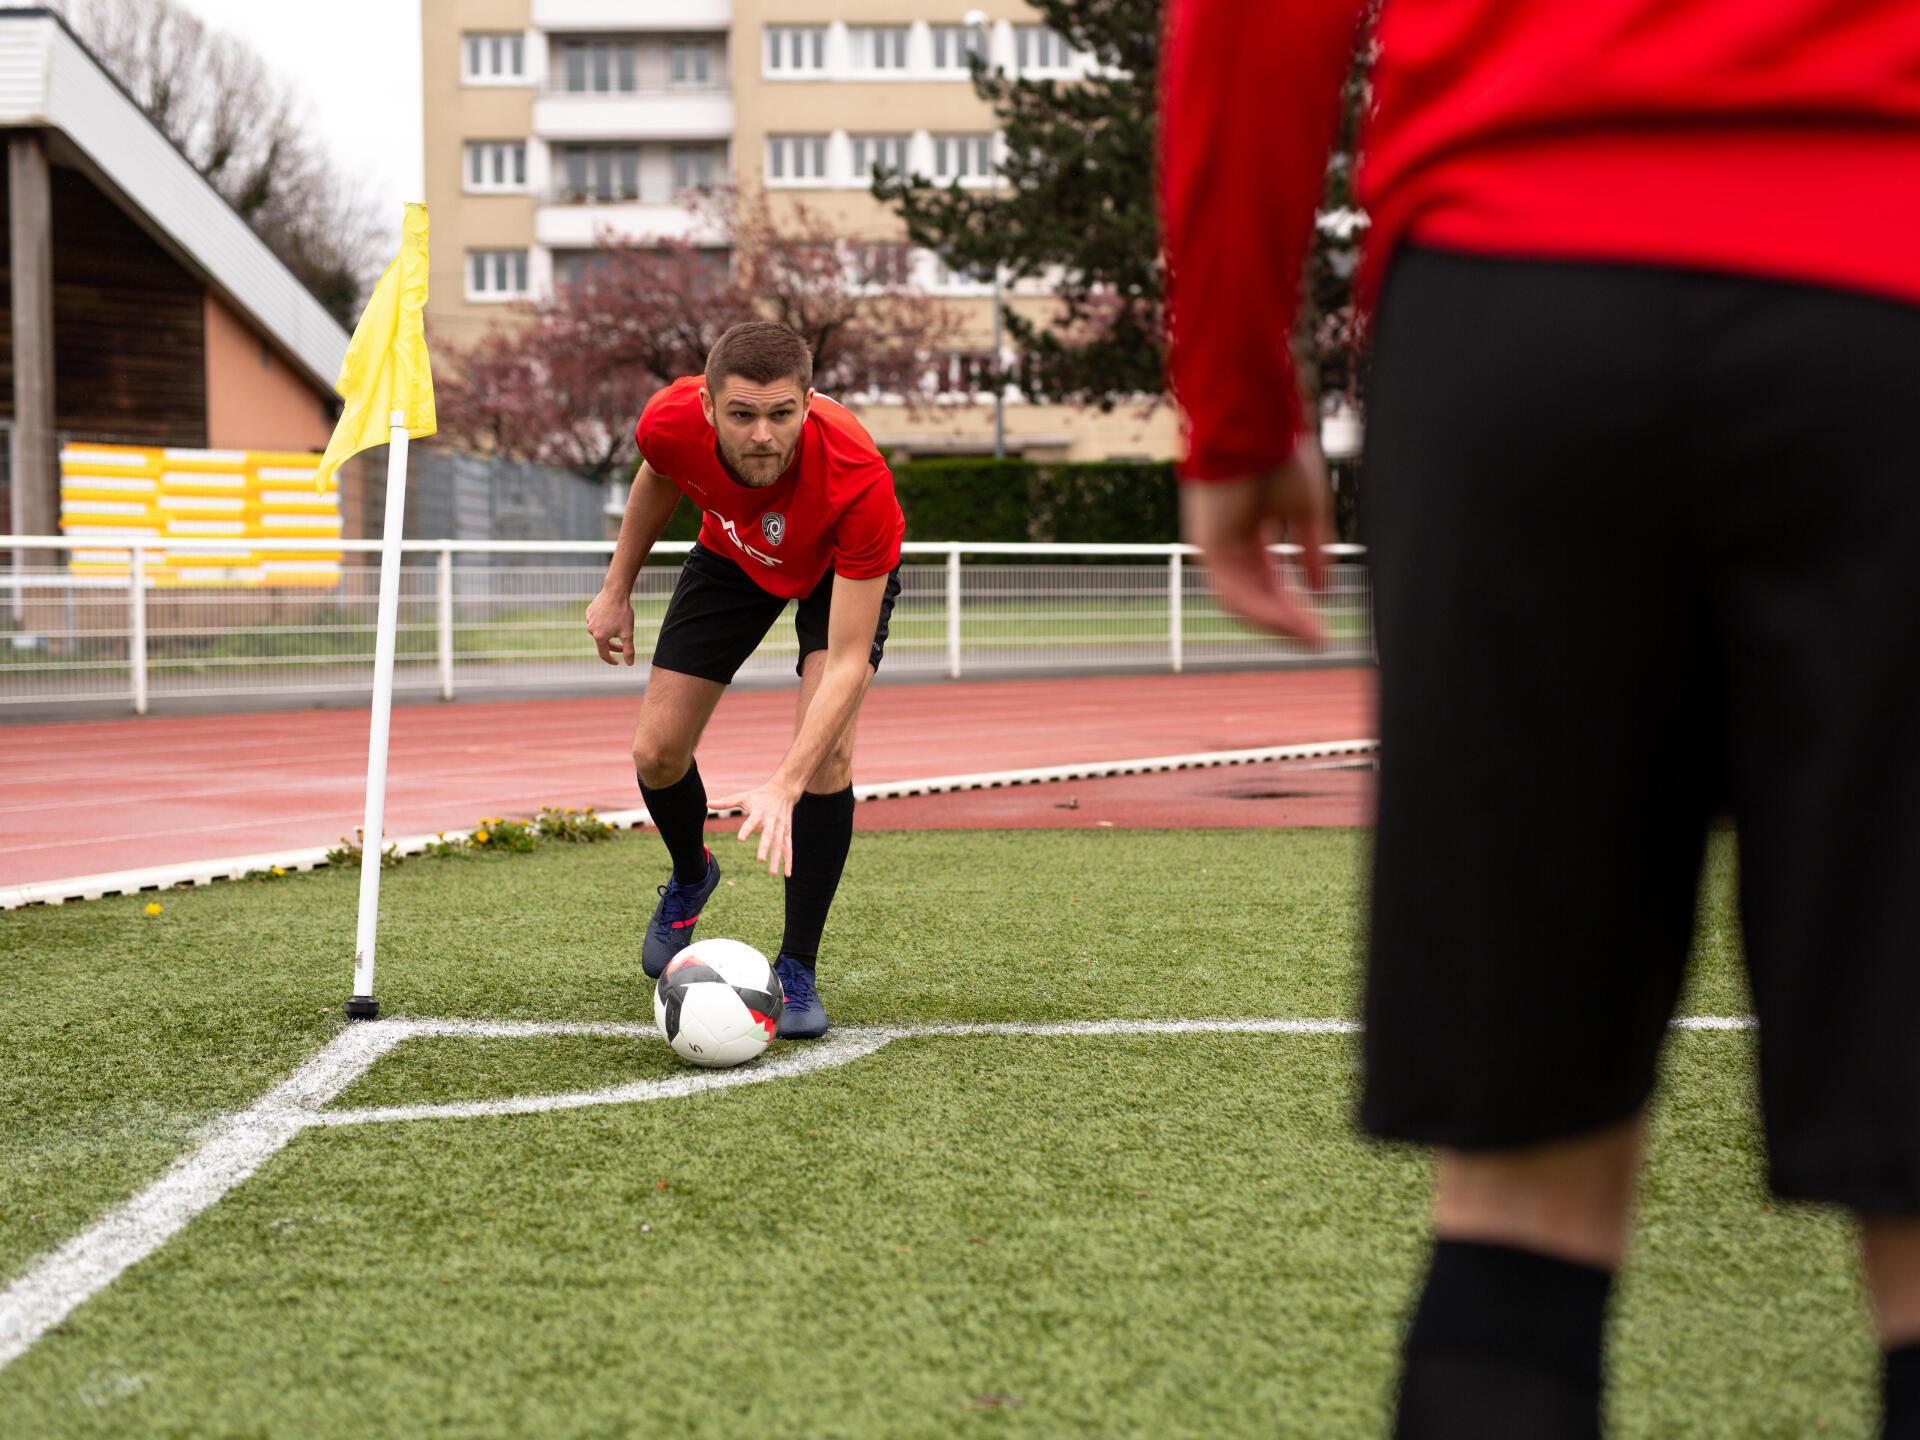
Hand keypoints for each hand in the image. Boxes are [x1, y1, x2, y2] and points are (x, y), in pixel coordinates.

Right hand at [585, 588, 636, 665]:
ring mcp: (589, 620)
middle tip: (623, 645)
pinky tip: (612, 616)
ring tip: (619, 625)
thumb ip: (629, 650)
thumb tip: (629, 664)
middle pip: (602, 643)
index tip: (618, 662)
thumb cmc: (623, 613)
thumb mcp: (628, 634)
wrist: (615, 592)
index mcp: (599, 637)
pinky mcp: (589, 611)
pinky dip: (604, 622)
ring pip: (599, 631)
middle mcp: (591, 629)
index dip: (611, 660)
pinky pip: (596, 621)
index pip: (604, 654)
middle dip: (613, 646)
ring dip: (609, 633)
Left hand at [709, 778, 803, 876]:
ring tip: (773, 874)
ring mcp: (780, 828)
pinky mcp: (787, 833)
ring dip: (777, 859)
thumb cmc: (759, 796)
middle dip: (765, 848)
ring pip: (780, 845)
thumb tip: (707, 803)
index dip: (747, 830)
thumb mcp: (743, 797)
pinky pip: (788, 848)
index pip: (752, 822)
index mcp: (759, 812)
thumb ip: (726, 802)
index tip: (740, 839)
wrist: (783, 791)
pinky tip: (787, 874)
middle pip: (768, 835)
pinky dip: (788, 861)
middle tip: (760, 860)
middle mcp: (771, 821)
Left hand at [1180, 434, 1331, 642]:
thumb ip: (1312, 549)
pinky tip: (1290, 621)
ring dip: (1277, 621)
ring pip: (1244, 600)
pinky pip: (1233, 590)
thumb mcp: (1306, 509)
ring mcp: (1214, 545)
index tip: (1323, 627)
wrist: (1256, 423)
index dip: (1296, 604)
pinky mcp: (1207, 545)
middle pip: (1256, 595)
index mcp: (1248, 530)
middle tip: (1319, 642)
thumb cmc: (1279, 453)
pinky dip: (1262, 608)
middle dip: (1289, 619)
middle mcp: (1227, 541)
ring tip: (1309, 638)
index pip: (1270, 580)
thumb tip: (1323, 590)